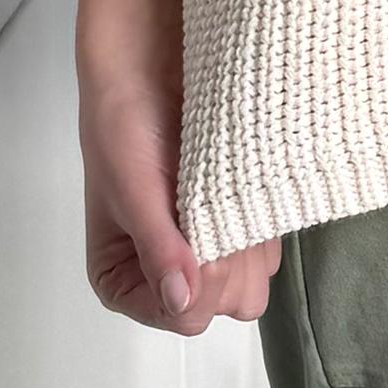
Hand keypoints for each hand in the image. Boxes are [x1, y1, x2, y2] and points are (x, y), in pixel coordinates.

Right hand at [84, 73, 280, 331]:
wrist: (150, 70)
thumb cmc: (125, 125)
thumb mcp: (131, 188)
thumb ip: (158, 247)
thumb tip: (181, 300)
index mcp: (123, 281)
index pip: (180, 317)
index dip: (201, 284)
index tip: (199, 234)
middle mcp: (163, 277)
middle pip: (220, 307)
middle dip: (226, 263)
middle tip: (210, 206)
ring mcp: (202, 256)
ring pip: (248, 285)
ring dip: (247, 243)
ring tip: (223, 194)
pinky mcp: (233, 231)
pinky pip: (264, 255)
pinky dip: (260, 229)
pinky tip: (240, 193)